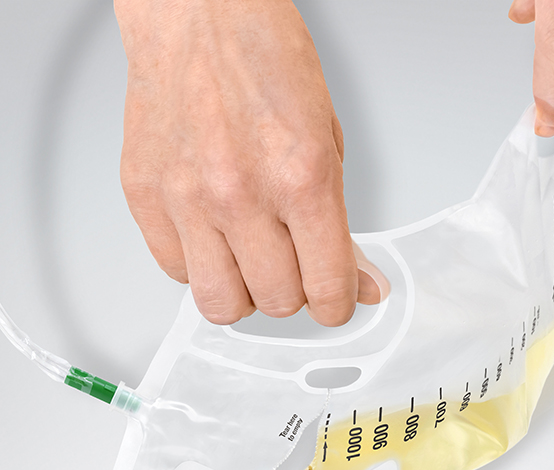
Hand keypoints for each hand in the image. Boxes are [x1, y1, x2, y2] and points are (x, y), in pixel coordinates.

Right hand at [114, 0, 385, 325]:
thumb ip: (340, 225)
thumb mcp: (328, 144)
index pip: (326, 287)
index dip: (337, 305)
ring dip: (245, 294)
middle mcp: (241, 194)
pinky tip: (213, 238)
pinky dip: (201, 267)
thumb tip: (357, 282)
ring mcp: (186, 198)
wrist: (198, 14)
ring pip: (220, 304)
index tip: (335, 302)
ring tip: (250, 263)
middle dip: (294, 294)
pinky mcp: (145, 198)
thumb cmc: (264, 62)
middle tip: (293, 268)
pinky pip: (177, 272)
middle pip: (276, 303)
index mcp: (300, 177)